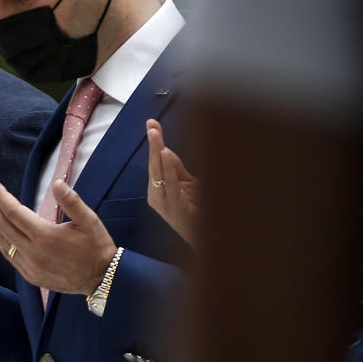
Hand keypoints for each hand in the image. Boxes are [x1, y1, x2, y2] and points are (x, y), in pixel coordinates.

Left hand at [0, 179, 115, 295]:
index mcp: (46, 237)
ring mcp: (30, 267)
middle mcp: (33, 253)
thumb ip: (72, 201)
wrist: (103, 279)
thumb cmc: (97, 247)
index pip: (14, 212)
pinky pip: (9, 255)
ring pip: (3, 241)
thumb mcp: (90, 221)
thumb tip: (56, 183)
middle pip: (4, 224)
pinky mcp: (31, 276)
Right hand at [146, 119, 198, 244]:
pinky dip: (168, 170)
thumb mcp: (188, 184)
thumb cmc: (200, 211)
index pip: (155, 161)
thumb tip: (165, 150)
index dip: (154, 142)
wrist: (211, 239)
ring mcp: (163, 204)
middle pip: (153, 164)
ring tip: (156, 135)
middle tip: (151, 125)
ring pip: (158, 173)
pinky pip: (169, 185)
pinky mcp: (173, 210)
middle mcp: (156, 196)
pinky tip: (166, 156)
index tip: (151, 123)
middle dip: (153, 143)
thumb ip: (177, 169)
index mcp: (157, 189)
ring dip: (157, 152)